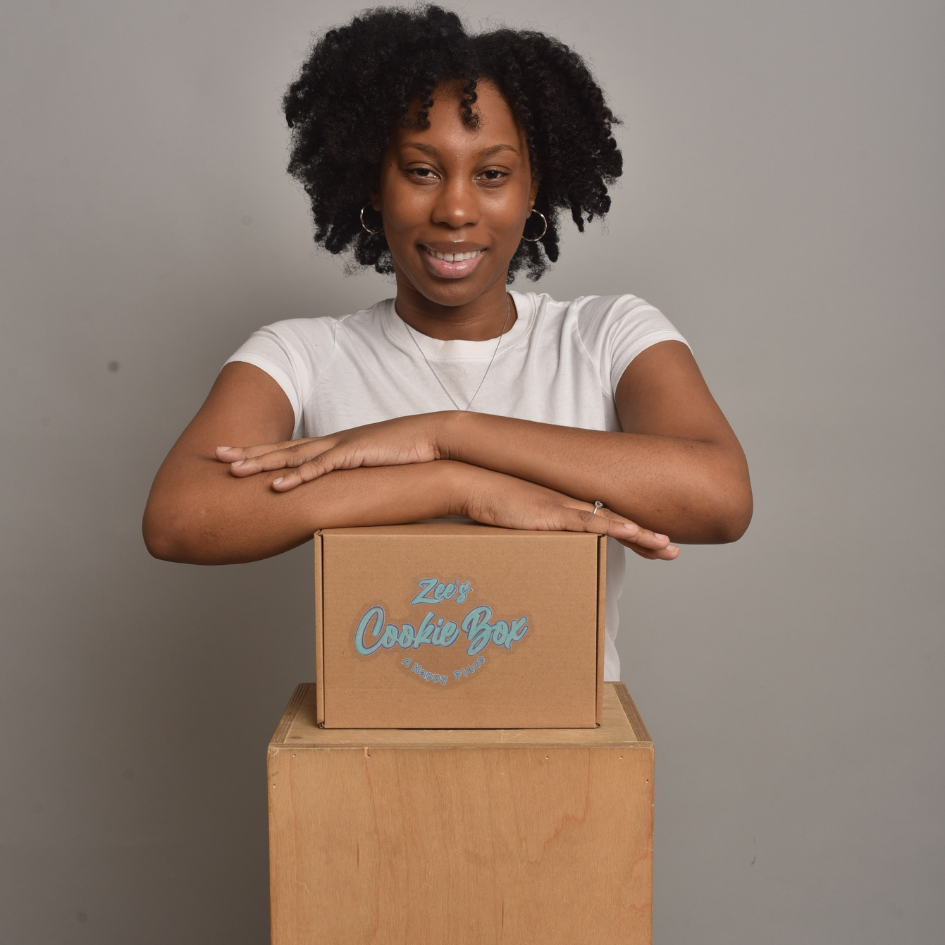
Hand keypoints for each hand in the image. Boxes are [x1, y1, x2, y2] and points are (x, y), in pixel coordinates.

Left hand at [215, 414, 446, 490]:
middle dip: (249, 453)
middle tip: (218, 456)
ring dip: (261, 463)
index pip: (293, 449)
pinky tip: (275, 485)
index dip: (264, 452)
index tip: (239, 456)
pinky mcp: (356, 454)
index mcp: (338, 446)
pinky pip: (320, 468)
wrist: (436, 437)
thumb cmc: (412, 455)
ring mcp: (342, 446)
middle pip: (283, 448)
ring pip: (293, 456)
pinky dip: (296, 476)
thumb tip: (350, 500)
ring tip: (232, 471)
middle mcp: (334, 443)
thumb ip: (361, 483)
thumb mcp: (379, 471)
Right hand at [458, 465, 679, 560]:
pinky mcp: (552, 513)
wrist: (469, 483)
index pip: (605, 519)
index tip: (652, 541)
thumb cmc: (487, 504)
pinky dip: (615, 528)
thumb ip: (528, 534)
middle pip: (617, 521)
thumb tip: (534, 554)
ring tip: (666, 547)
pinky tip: (635, 533)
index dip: (631, 531)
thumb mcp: (514, 522)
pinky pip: (590, 523)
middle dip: (647, 536)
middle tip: (671, 549)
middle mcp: (569, 504)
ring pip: (612, 522)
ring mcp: (563, 506)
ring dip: (642, 536)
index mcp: (562, 506)